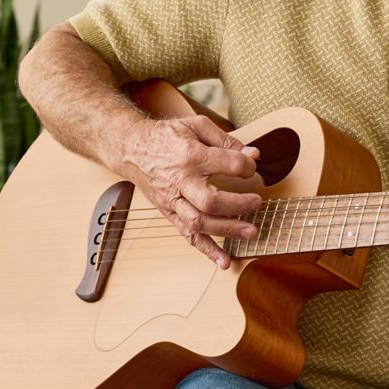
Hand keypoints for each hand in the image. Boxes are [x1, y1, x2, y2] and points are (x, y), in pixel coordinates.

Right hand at [118, 115, 262, 267]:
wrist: (130, 148)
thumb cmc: (167, 136)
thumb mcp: (196, 126)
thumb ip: (227, 140)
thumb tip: (254, 155)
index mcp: (191, 156)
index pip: (228, 164)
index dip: (247, 166)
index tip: (253, 167)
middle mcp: (181, 182)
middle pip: (211, 201)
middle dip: (239, 205)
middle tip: (258, 202)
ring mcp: (174, 201)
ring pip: (200, 222)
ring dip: (227, 230)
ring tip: (251, 232)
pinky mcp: (169, 213)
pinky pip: (188, 235)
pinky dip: (207, 251)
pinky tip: (224, 262)